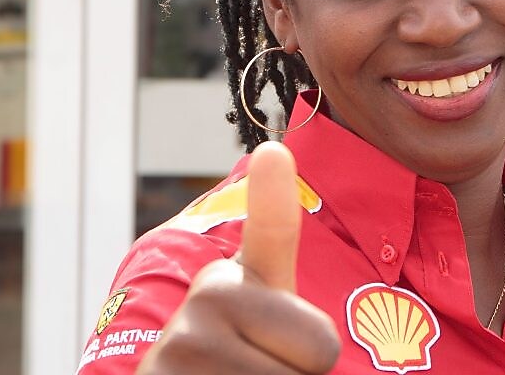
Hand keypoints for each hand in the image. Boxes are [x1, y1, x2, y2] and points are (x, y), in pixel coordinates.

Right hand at [138, 142, 340, 373]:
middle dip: (303, 372)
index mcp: (233, 277)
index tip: (274, 153)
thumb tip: (282, 178)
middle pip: (320, 346)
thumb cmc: (232, 365)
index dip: (273, 196)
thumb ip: (291, 295)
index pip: (272, 234)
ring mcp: (184, 342)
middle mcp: (208, 296)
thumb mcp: (266, 326)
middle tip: (257, 370)